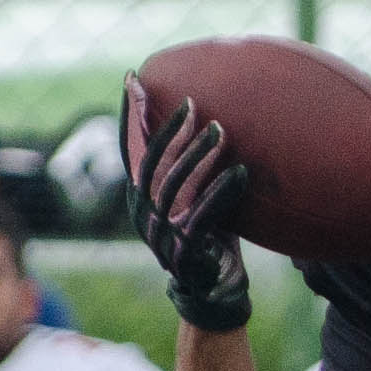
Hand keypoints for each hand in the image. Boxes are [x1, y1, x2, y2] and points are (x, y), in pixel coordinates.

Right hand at [120, 80, 252, 331]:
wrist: (211, 291)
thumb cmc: (208, 238)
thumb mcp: (196, 198)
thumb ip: (192, 168)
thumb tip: (204, 121)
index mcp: (140, 196)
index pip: (130, 147)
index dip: (130, 115)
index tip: (133, 79)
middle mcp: (143, 211)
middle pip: (151, 162)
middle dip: (170, 130)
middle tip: (192, 103)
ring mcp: (160, 232)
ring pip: (175, 185)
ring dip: (199, 155)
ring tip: (222, 131)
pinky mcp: (184, 249)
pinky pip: (203, 215)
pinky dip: (222, 192)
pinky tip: (240, 172)